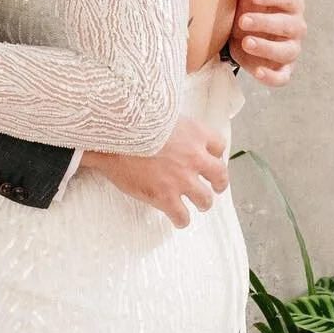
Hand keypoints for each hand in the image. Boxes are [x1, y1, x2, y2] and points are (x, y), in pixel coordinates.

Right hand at [84, 116, 228, 227]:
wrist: (113, 134)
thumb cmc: (133, 120)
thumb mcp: (163, 113)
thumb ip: (175, 126)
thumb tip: (172, 131)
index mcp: (195, 133)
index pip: (218, 146)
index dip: (214, 155)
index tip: (210, 159)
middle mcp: (194, 157)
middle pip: (219, 175)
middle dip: (219, 183)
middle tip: (216, 187)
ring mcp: (181, 179)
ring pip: (205, 199)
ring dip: (203, 202)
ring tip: (199, 205)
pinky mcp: (165, 196)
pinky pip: (182, 216)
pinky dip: (181, 219)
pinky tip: (178, 219)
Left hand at [228, 0, 305, 86]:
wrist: (239, 33)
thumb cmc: (248, 8)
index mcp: (291, 6)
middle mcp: (296, 28)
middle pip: (289, 26)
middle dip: (266, 23)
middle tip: (242, 20)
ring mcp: (291, 50)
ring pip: (287, 52)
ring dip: (267, 48)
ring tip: (246, 42)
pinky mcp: (282, 70)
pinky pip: (282, 77)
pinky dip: (272, 77)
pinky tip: (258, 71)